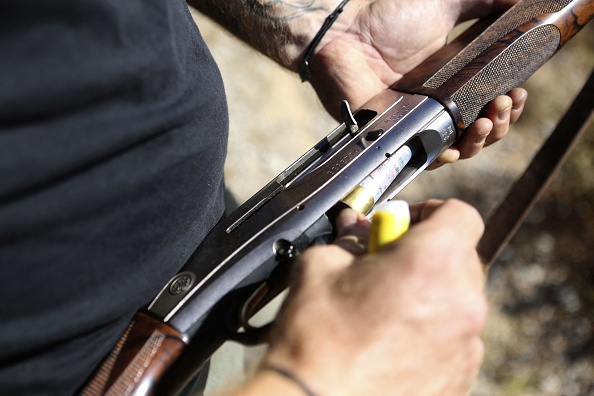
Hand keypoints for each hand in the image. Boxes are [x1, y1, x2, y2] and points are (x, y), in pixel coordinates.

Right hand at [258, 200, 487, 395]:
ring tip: (387, 309)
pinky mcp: (461, 377)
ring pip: (458, 299)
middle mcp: (461, 301)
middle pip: (461, 256)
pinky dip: (433, 330)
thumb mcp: (320, 266)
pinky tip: (394, 340)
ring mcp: (467, 344)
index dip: (429, 211)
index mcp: (431, 261)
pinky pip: (456, 338)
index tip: (402, 224)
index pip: (460, 213)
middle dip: (426, 252)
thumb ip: (349, 239)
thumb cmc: (317, 337)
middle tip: (387, 265)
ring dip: (431, 293)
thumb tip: (356, 229)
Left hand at [308, 0, 527, 165]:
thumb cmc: (388, 21)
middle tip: (506, 103)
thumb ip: (483, 2)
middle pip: (480, 132)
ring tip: (489, 119)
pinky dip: (445, 156)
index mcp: (452, 82)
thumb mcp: (445, 5)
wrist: (345, 34)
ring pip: (458, 149)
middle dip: (501, 123)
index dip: (509, 106)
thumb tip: (523, 0)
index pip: (489, 105)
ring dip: (482, 140)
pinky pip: (425, 158)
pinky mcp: (396, 137)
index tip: (519, 92)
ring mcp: (417, 124)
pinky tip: (458, 146)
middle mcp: (437, 107)